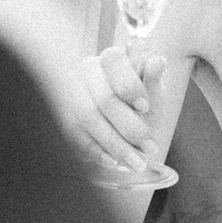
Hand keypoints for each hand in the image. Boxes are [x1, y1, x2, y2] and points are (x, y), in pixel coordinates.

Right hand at [71, 43, 162, 174]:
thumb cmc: (141, 105)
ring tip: (137, 163)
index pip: (113, 62)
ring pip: (89, 118)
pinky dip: (96, 151)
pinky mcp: (64, 118)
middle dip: (129, 126)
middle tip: (150, 148)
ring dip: (115, 144)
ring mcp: (71, 95)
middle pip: (103, 97)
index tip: (145, 107)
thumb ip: (153, 79)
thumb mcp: (153, 93)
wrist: (126, 128)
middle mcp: (86, 72)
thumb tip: (157, 61)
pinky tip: (112, 162)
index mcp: (109, 59)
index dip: (130, 85)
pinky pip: (76, 135)